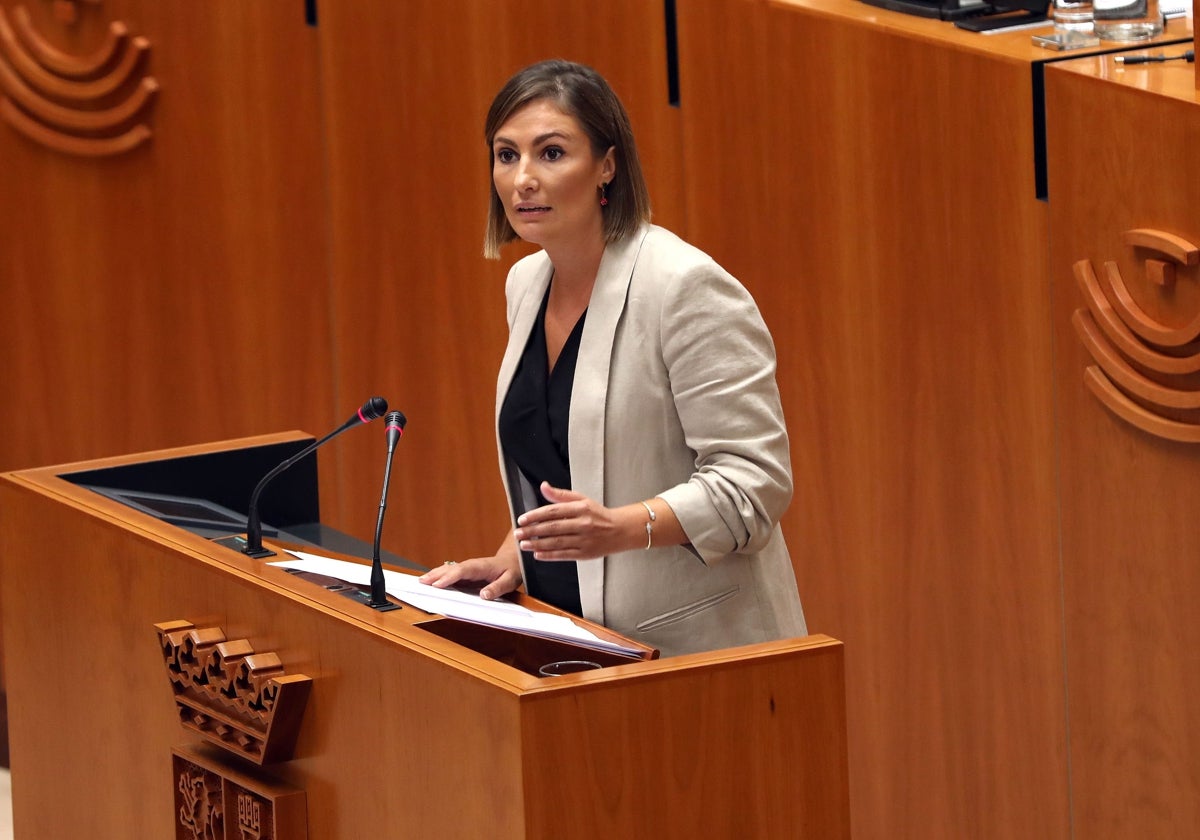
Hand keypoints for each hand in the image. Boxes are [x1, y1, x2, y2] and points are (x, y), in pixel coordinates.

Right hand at [418, 551, 521, 600]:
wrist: (513, 560)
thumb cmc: (512, 570)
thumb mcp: (510, 580)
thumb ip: (497, 588)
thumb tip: (483, 595)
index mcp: (481, 567)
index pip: (463, 571)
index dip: (449, 577)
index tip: (438, 584)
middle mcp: (471, 565)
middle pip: (451, 569)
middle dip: (436, 575)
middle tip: (422, 582)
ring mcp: (467, 568)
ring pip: (448, 570)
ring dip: (434, 575)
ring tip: (421, 581)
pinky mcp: (465, 573)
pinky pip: (450, 573)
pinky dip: (439, 576)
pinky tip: (430, 581)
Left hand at [513, 482, 636, 560]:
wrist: (620, 531)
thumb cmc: (598, 514)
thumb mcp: (582, 499)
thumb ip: (561, 495)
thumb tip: (543, 486)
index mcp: (580, 508)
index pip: (553, 511)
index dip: (535, 515)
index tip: (522, 519)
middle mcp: (582, 523)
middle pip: (552, 528)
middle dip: (532, 531)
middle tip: (517, 533)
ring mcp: (584, 539)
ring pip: (556, 542)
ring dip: (537, 544)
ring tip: (523, 544)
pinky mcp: (585, 553)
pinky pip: (563, 555)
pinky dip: (549, 555)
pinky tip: (537, 554)